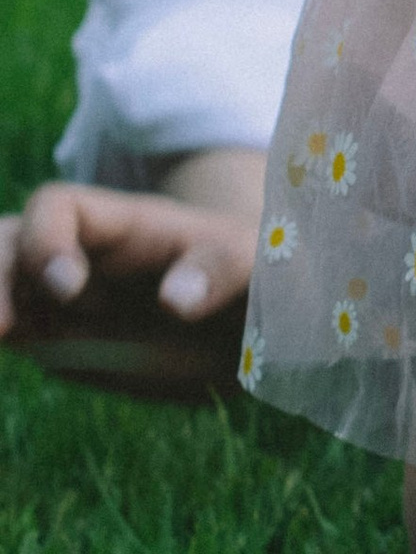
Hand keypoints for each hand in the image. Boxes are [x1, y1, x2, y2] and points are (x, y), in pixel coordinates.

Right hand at [0, 156, 264, 393]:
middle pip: (7, 242)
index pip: (57, 207)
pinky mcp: (53, 338)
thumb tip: (176, 301)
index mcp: (122, 225)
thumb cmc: (249, 276)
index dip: (47, 241)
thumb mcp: (253, 262)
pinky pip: (12, 329)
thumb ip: (219, 270)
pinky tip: (4, 346)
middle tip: (4, 328)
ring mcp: (57, 297)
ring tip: (1, 337)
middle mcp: (77, 255)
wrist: (241, 321)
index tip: (68, 288)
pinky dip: (1, 336)